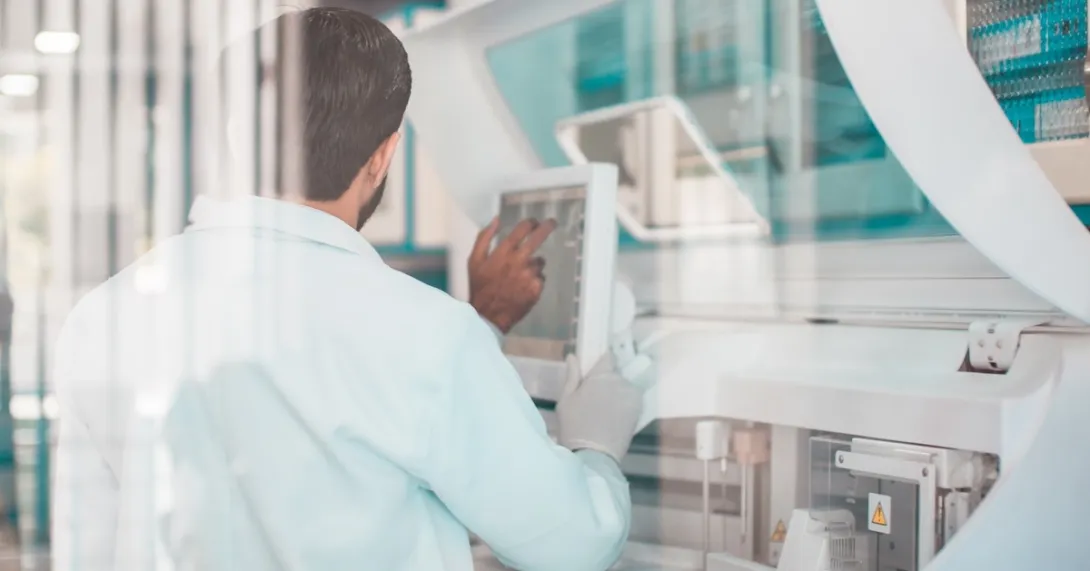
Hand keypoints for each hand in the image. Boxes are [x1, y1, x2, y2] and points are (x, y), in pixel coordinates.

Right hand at [468, 217, 556, 333]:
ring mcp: (530, 275)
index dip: (531, 223)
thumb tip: (496, 219)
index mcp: (504, 252)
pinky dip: (534, 281)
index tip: (535, 221)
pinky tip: (523, 288)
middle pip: (538, 238)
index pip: (522, 229)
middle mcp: (519, 261)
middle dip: (547, 227)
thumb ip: (484, 237)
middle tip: (552, 223)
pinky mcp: (536, 288)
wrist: (488, 315)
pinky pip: (540, 279)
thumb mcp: (474, 260)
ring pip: (539, 263)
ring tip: (520, 276)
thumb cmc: (480, 287)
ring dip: (533, 265)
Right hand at [556, 352, 647, 462]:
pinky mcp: (639, 410)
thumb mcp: (566, 399)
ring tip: (605, 410)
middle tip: (595, 397)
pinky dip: (625, 404)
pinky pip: (631, 400)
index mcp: (602, 375)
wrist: (593, 454)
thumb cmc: (574, 425)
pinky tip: (614, 416)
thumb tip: (573, 356)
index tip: (595, 370)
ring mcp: (633, 396)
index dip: (602, 362)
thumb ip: (572, 376)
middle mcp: (621, 381)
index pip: (608, 357)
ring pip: (624, 387)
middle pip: (616, 374)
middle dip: (608, 381)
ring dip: (617, 393)